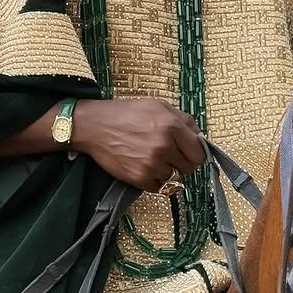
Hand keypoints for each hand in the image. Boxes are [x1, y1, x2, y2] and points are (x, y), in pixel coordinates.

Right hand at [69, 97, 205, 191]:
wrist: (94, 126)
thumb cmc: (124, 114)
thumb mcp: (157, 106)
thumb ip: (182, 119)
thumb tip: (199, 136)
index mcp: (171, 126)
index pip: (199, 153)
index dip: (194, 153)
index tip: (188, 152)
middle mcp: (164, 146)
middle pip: (189, 168)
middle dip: (182, 162)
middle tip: (169, 155)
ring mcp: (152, 164)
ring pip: (174, 178)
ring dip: (166, 171)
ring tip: (152, 157)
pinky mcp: (140, 178)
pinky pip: (159, 187)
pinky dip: (154, 180)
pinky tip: (144, 166)